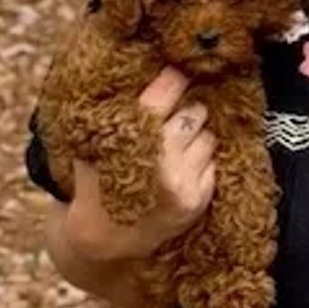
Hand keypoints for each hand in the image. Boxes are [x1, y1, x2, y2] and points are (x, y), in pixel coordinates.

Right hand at [68, 68, 216, 260]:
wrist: (103, 237)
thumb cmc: (96, 182)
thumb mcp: (94, 142)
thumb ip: (117, 111)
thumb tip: (150, 70)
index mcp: (133, 138)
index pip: (166, 92)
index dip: (174, 78)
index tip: (178, 70)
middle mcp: (161, 159)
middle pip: (194, 112)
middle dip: (184, 111)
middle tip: (173, 116)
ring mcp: (183, 182)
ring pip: (208, 136)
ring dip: (195, 136)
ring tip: (175, 145)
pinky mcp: (198, 199)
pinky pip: (213, 162)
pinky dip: (201, 161)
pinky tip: (181, 167)